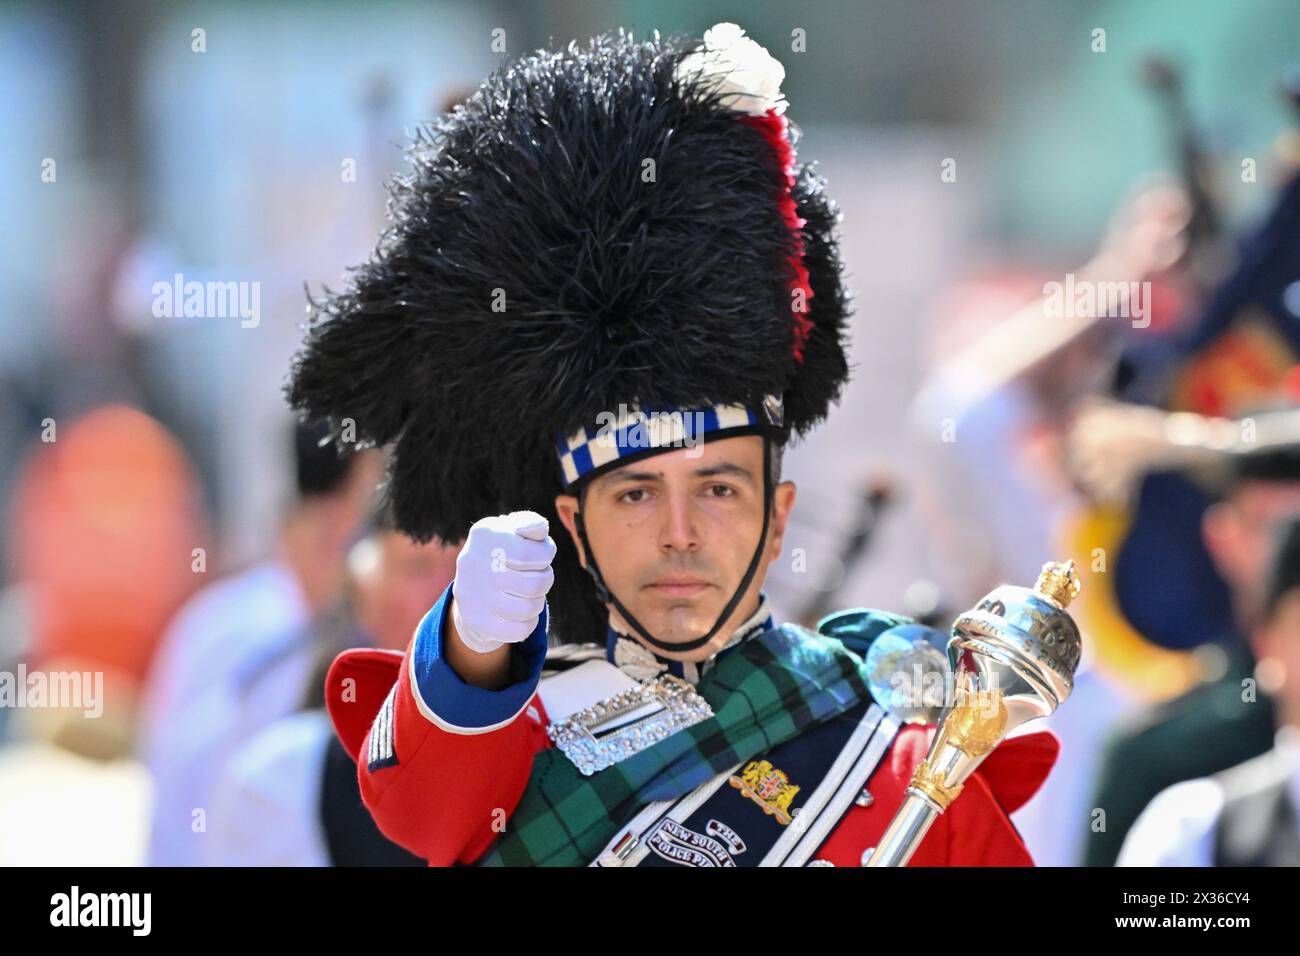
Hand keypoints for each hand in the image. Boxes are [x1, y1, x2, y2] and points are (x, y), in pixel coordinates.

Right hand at [450, 510, 555, 653]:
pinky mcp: (474, 620)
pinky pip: (517, 631)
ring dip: (537, 603)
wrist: (473, 586)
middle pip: (534, 584)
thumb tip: (539, 529)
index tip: (540, 556)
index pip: (532, 553)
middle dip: (545, 581)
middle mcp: (472, 561)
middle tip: (537, 578)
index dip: (546, 556)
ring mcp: (470, 593)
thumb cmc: (506, 552)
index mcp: (485, 534)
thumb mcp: (516, 531)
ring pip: (528, 609)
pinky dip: (527, 624)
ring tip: (529, 595)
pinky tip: (521, 614)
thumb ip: (533, 524)